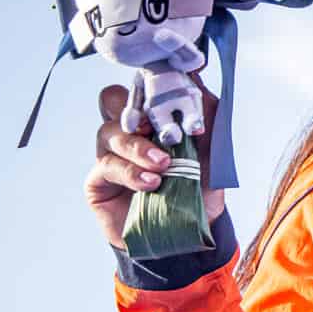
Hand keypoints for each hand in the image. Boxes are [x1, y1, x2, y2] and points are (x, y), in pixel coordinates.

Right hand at [88, 83, 224, 250]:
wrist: (189, 232)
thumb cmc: (198, 188)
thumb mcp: (214, 151)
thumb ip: (206, 116)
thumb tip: (198, 79)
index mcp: (152, 119)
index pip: (141, 88)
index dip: (150, 84)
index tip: (171, 90)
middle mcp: (127, 131)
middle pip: (112, 99)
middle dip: (133, 106)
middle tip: (156, 123)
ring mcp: (110, 155)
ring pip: (109, 131)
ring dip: (138, 146)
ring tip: (163, 165)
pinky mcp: (98, 181)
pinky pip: (107, 166)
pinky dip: (132, 173)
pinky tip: (151, 183)